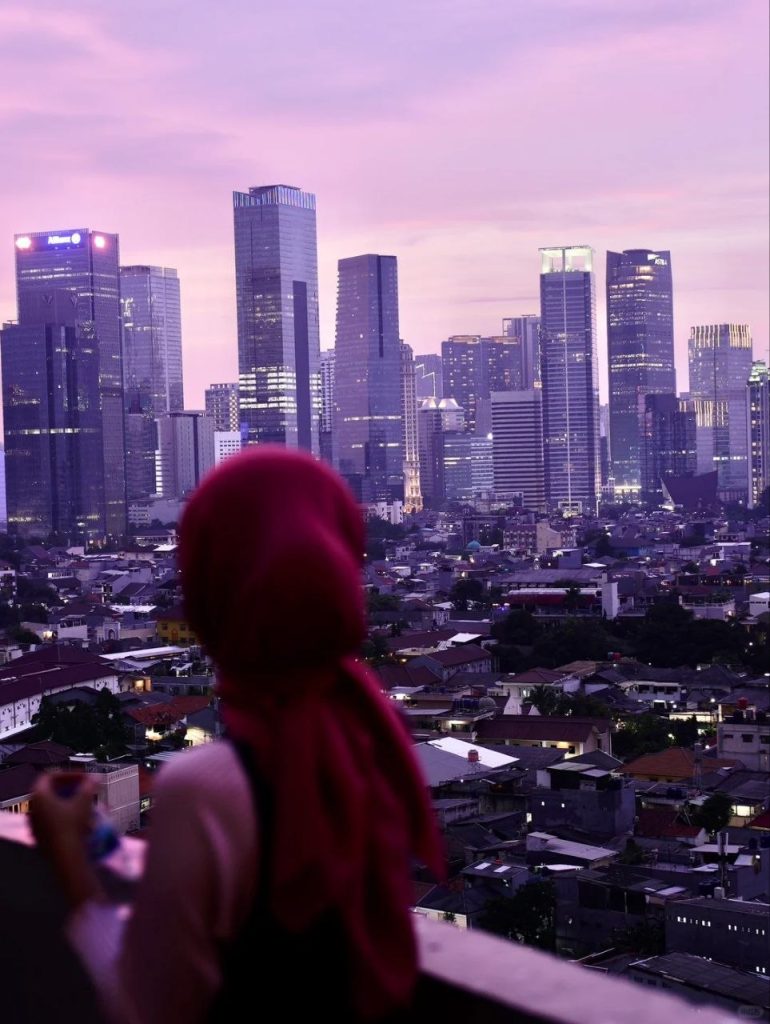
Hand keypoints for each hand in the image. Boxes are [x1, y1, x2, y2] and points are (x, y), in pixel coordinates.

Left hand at [30, 772, 102, 907]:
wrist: (65, 856)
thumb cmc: (72, 825)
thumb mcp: (84, 801)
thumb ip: (89, 786)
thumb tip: (95, 778)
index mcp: (39, 795)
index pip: (50, 777)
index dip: (68, 775)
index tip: (83, 778)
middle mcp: (33, 808)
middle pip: (50, 792)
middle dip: (69, 790)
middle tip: (84, 791)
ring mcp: (35, 824)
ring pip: (52, 808)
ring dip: (68, 804)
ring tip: (86, 808)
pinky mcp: (40, 837)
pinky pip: (52, 822)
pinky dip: (65, 818)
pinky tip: (80, 823)